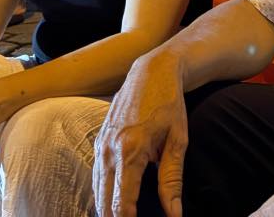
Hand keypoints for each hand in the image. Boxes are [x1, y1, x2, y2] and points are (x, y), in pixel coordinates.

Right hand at [93, 52, 188, 216]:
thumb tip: (174, 214)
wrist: (151, 72)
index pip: (122, 202)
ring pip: (97, 191)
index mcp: (130, 150)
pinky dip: (103, 194)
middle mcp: (109, 149)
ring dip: (108, 210)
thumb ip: (172, 180)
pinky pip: (96, 176)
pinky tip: (113, 204)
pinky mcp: (98, 141)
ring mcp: (100, 144)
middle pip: (104, 202)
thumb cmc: (169, 104)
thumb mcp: (177, 141)